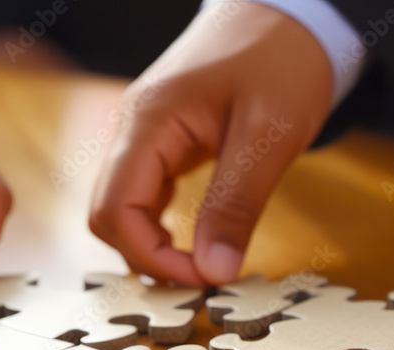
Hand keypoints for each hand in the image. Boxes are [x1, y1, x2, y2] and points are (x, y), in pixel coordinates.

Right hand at [89, 2, 333, 285]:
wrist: (286, 10)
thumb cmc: (282, 58)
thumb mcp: (269, 136)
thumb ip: (236, 204)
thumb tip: (214, 270)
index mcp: (148, 122)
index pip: (114, 211)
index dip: (151, 256)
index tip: (202, 278)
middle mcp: (133, 129)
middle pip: (107, 216)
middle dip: (148, 257)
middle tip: (204, 279)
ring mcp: (144, 134)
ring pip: (122, 209)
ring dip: (153, 245)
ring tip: (202, 266)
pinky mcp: (161, 141)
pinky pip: (143, 196)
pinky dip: (162, 227)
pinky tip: (195, 241)